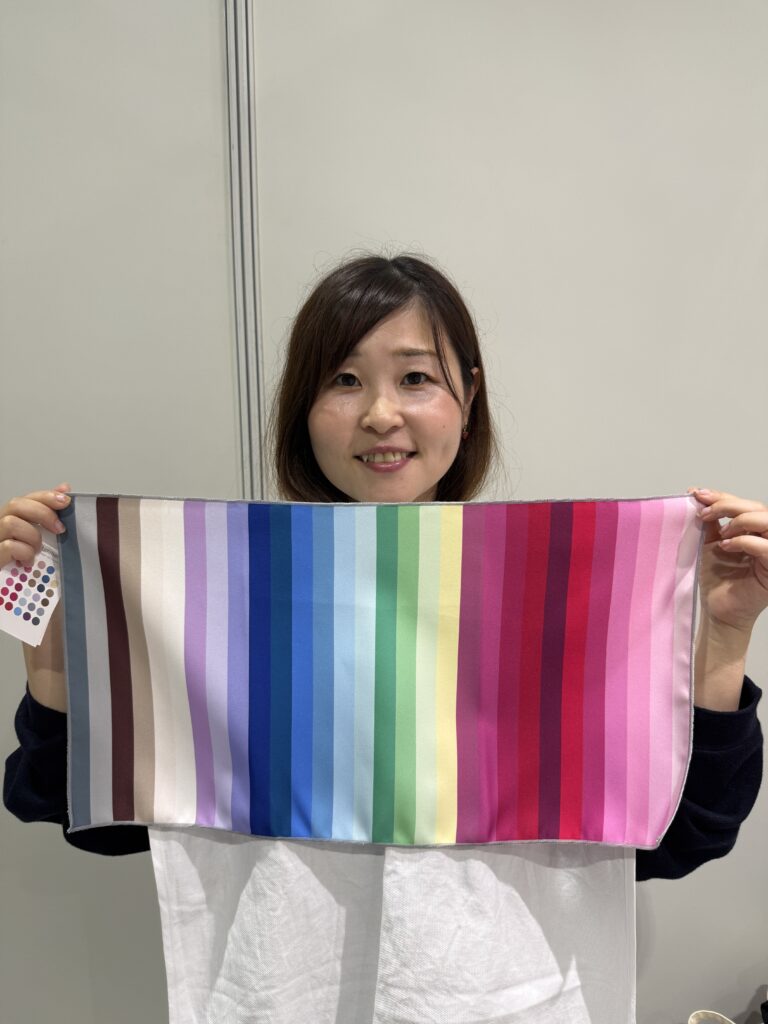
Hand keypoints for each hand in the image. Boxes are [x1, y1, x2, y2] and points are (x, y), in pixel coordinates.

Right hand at [0, 484, 71, 569]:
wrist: (5, 592)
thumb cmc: (22, 566)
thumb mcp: (37, 538)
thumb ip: (47, 514)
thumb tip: (64, 488)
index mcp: (8, 520)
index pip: (25, 498)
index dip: (46, 496)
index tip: (66, 500)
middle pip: (15, 504)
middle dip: (42, 513)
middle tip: (59, 529)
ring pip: (10, 523)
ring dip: (32, 536)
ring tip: (37, 550)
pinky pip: (9, 546)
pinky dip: (24, 552)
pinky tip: (28, 561)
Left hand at [693, 488, 767, 632]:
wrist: (717, 609)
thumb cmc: (718, 580)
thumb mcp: (710, 543)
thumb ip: (711, 522)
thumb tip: (698, 495)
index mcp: (755, 531)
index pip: (746, 505)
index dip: (723, 496)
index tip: (697, 494)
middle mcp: (767, 539)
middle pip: (758, 508)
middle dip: (728, 505)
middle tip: (703, 513)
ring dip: (740, 521)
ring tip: (720, 532)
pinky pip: (767, 547)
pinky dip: (744, 541)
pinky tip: (725, 546)